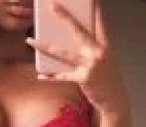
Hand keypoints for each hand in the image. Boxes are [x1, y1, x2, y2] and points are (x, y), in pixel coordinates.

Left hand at [26, 2, 129, 116]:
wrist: (115, 99)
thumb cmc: (107, 77)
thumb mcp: (104, 59)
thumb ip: (91, 47)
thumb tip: (68, 38)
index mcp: (104, 45)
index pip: (98, 22)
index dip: (95, 8)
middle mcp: (98, 53)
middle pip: (78, 31)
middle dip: (64, 17)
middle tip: (52, 5)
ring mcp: (90, 66)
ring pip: (63, 53)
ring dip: (44, 46)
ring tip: (30, 40)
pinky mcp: (84, 79)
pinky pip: (63, 76)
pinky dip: (51, 76)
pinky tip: (41, 75)